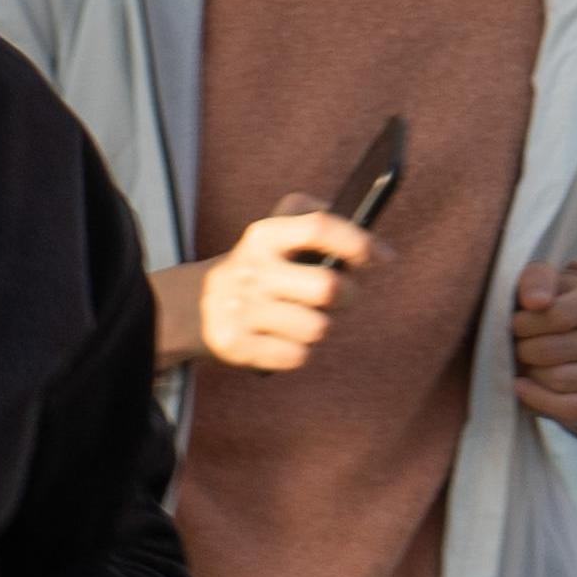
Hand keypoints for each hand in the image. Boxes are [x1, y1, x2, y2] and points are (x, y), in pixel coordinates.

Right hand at [184, 194, 380, 372]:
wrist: (193, 305)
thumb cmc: (258, 266)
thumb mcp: (274, 232)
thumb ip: (316, 220)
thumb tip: (371, 247)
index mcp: (264, 235)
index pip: (318, 227)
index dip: (357, 241)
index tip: (383, 257)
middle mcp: (251, 270)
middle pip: (328, 288)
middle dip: (349, 296)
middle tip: (343, 296)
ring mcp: (242, 309)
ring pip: (317, 328)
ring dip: (321, 326)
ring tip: (306, 318)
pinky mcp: (237, 345)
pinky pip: (297, 356)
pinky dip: (300, 351)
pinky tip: (285, 338)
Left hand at [509, 263, 576, 443]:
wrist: (576, 338)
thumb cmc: (552, 304)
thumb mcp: (544, 280)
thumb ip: (536, 277)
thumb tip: (536, 302)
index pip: (557, 316)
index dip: (524, 324)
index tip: (514, 322)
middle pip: (553, 351)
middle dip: (523, 350)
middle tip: (517, 345)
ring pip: (560, 381)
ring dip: (530, 374)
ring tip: (525, 363)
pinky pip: (573, 411)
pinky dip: (540, 402)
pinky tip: (523, 389)